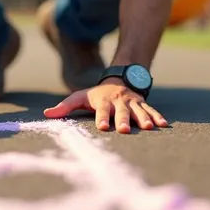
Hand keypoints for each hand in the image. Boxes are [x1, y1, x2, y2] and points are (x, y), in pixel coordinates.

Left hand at [44, 78, 168, 133]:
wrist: (118, 80)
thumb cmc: (96, 95)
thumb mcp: (80, 97)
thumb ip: (65, 106)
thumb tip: (46, 114)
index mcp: (103, 101)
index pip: (101, 110)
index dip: (101, 118)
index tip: (101, 127)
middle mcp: (118, 101)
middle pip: (121, 111)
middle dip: (123, 119)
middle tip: (124, 129)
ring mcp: (132, 102)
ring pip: (139, 110)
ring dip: (144, 118)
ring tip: (149, 128)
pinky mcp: (142, 104)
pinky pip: (151, 109)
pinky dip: (157, 116)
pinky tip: (163, 124)